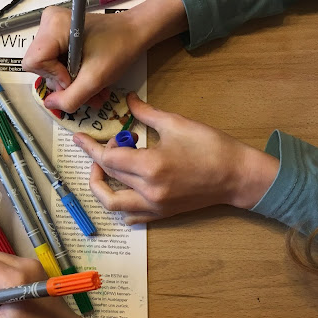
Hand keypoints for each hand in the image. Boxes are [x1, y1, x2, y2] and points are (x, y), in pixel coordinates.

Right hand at [22, 0, 188, 113]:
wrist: (135, 32)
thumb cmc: (119, 48)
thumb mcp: (95, 79)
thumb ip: (70, 98)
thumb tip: (49, 104)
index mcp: (53, 26)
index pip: (34, 62)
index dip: (53, 76)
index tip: (75, 77)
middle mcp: (47, 23)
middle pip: (40, 66)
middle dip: (63, 82)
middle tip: (86, 87)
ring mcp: (52, 28)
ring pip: (48, 66)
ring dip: (70, 82)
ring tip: (92, 89)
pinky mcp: (59, 34)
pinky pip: (55, 61)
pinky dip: (71, 74)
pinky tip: (87, 79)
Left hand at [74, 93, 279, 223]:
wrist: (238, 176)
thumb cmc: (211, 147)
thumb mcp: (177, 123)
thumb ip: (146, 113)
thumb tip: (129, 101)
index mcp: (150, 166)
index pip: (108, 157)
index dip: (91, 146)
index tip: (79, 138)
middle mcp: (148, 191)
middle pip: (107, 177)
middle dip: (96, 159)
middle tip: (100, 145)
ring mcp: (154, 206)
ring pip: (112, 204)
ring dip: (100, 187)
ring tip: (104, 170)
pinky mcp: (161, 214)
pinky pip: (130, 216)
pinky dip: (119, 206)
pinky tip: (120, 189)